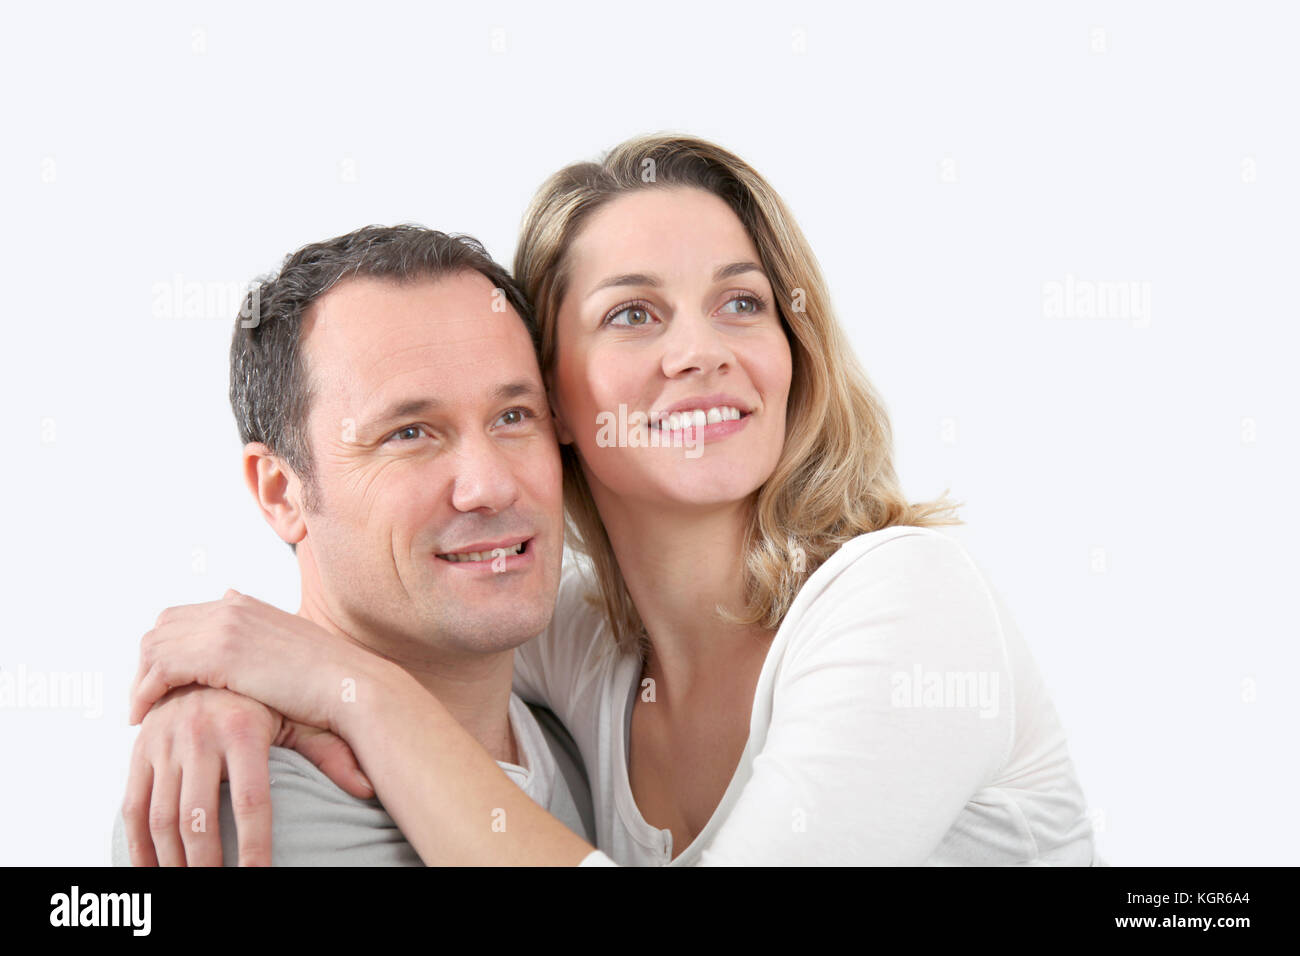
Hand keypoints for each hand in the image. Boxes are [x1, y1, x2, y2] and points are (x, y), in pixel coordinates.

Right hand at [120, 685, 372, 865]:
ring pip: (162, 817)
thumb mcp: (300, 717)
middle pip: (199, 818)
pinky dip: (138, 845)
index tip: (260, 877)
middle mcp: (200, 732)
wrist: (217, 655)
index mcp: (243, 727)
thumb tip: (368, 787)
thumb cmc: (269, 695)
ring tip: (188, 885)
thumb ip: (330, 752)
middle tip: (218, 889)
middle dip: (207, 865)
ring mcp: (165, 740)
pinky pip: (133, 805)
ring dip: (171, 862)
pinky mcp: (141, 748)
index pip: (251, 802)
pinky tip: (152, 870)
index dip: (255, 847)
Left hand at [129, 590, 388, 732]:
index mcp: (245, 605)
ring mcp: (224, 626)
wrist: (349, 685)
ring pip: (154, 647)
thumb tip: (246, 645)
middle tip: (143, 699)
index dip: (165, 648)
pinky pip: (159, 670)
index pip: (182, 617)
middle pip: (162, 627)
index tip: (160, 681)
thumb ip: (260, 642)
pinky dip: (144, 693)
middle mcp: (230, 606)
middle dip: (147, 662)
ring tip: (139, 712)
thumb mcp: (288, 651)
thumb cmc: (326, 680)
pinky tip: (144, 716)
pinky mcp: (218, 653)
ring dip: (140, 680)